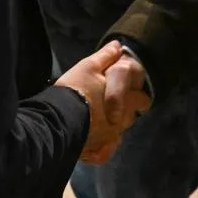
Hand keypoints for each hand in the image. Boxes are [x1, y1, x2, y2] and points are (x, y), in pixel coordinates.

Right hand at [56, 42, 148, 163]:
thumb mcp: (88, 67)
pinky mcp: (96, 152)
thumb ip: (106, 57)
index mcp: (125, 101)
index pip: (142, 99)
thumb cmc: (75, 89)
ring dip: (113, 126)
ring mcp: (110, 139)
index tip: (130, 92)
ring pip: (118, 134)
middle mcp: (122, 122)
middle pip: (131, 118)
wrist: (56, 119)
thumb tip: (118, 46)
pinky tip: (93, 139)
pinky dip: (101, 146)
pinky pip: (104, 152)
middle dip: (126, 112)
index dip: (136, 95)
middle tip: (113, 105)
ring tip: (99, 118)